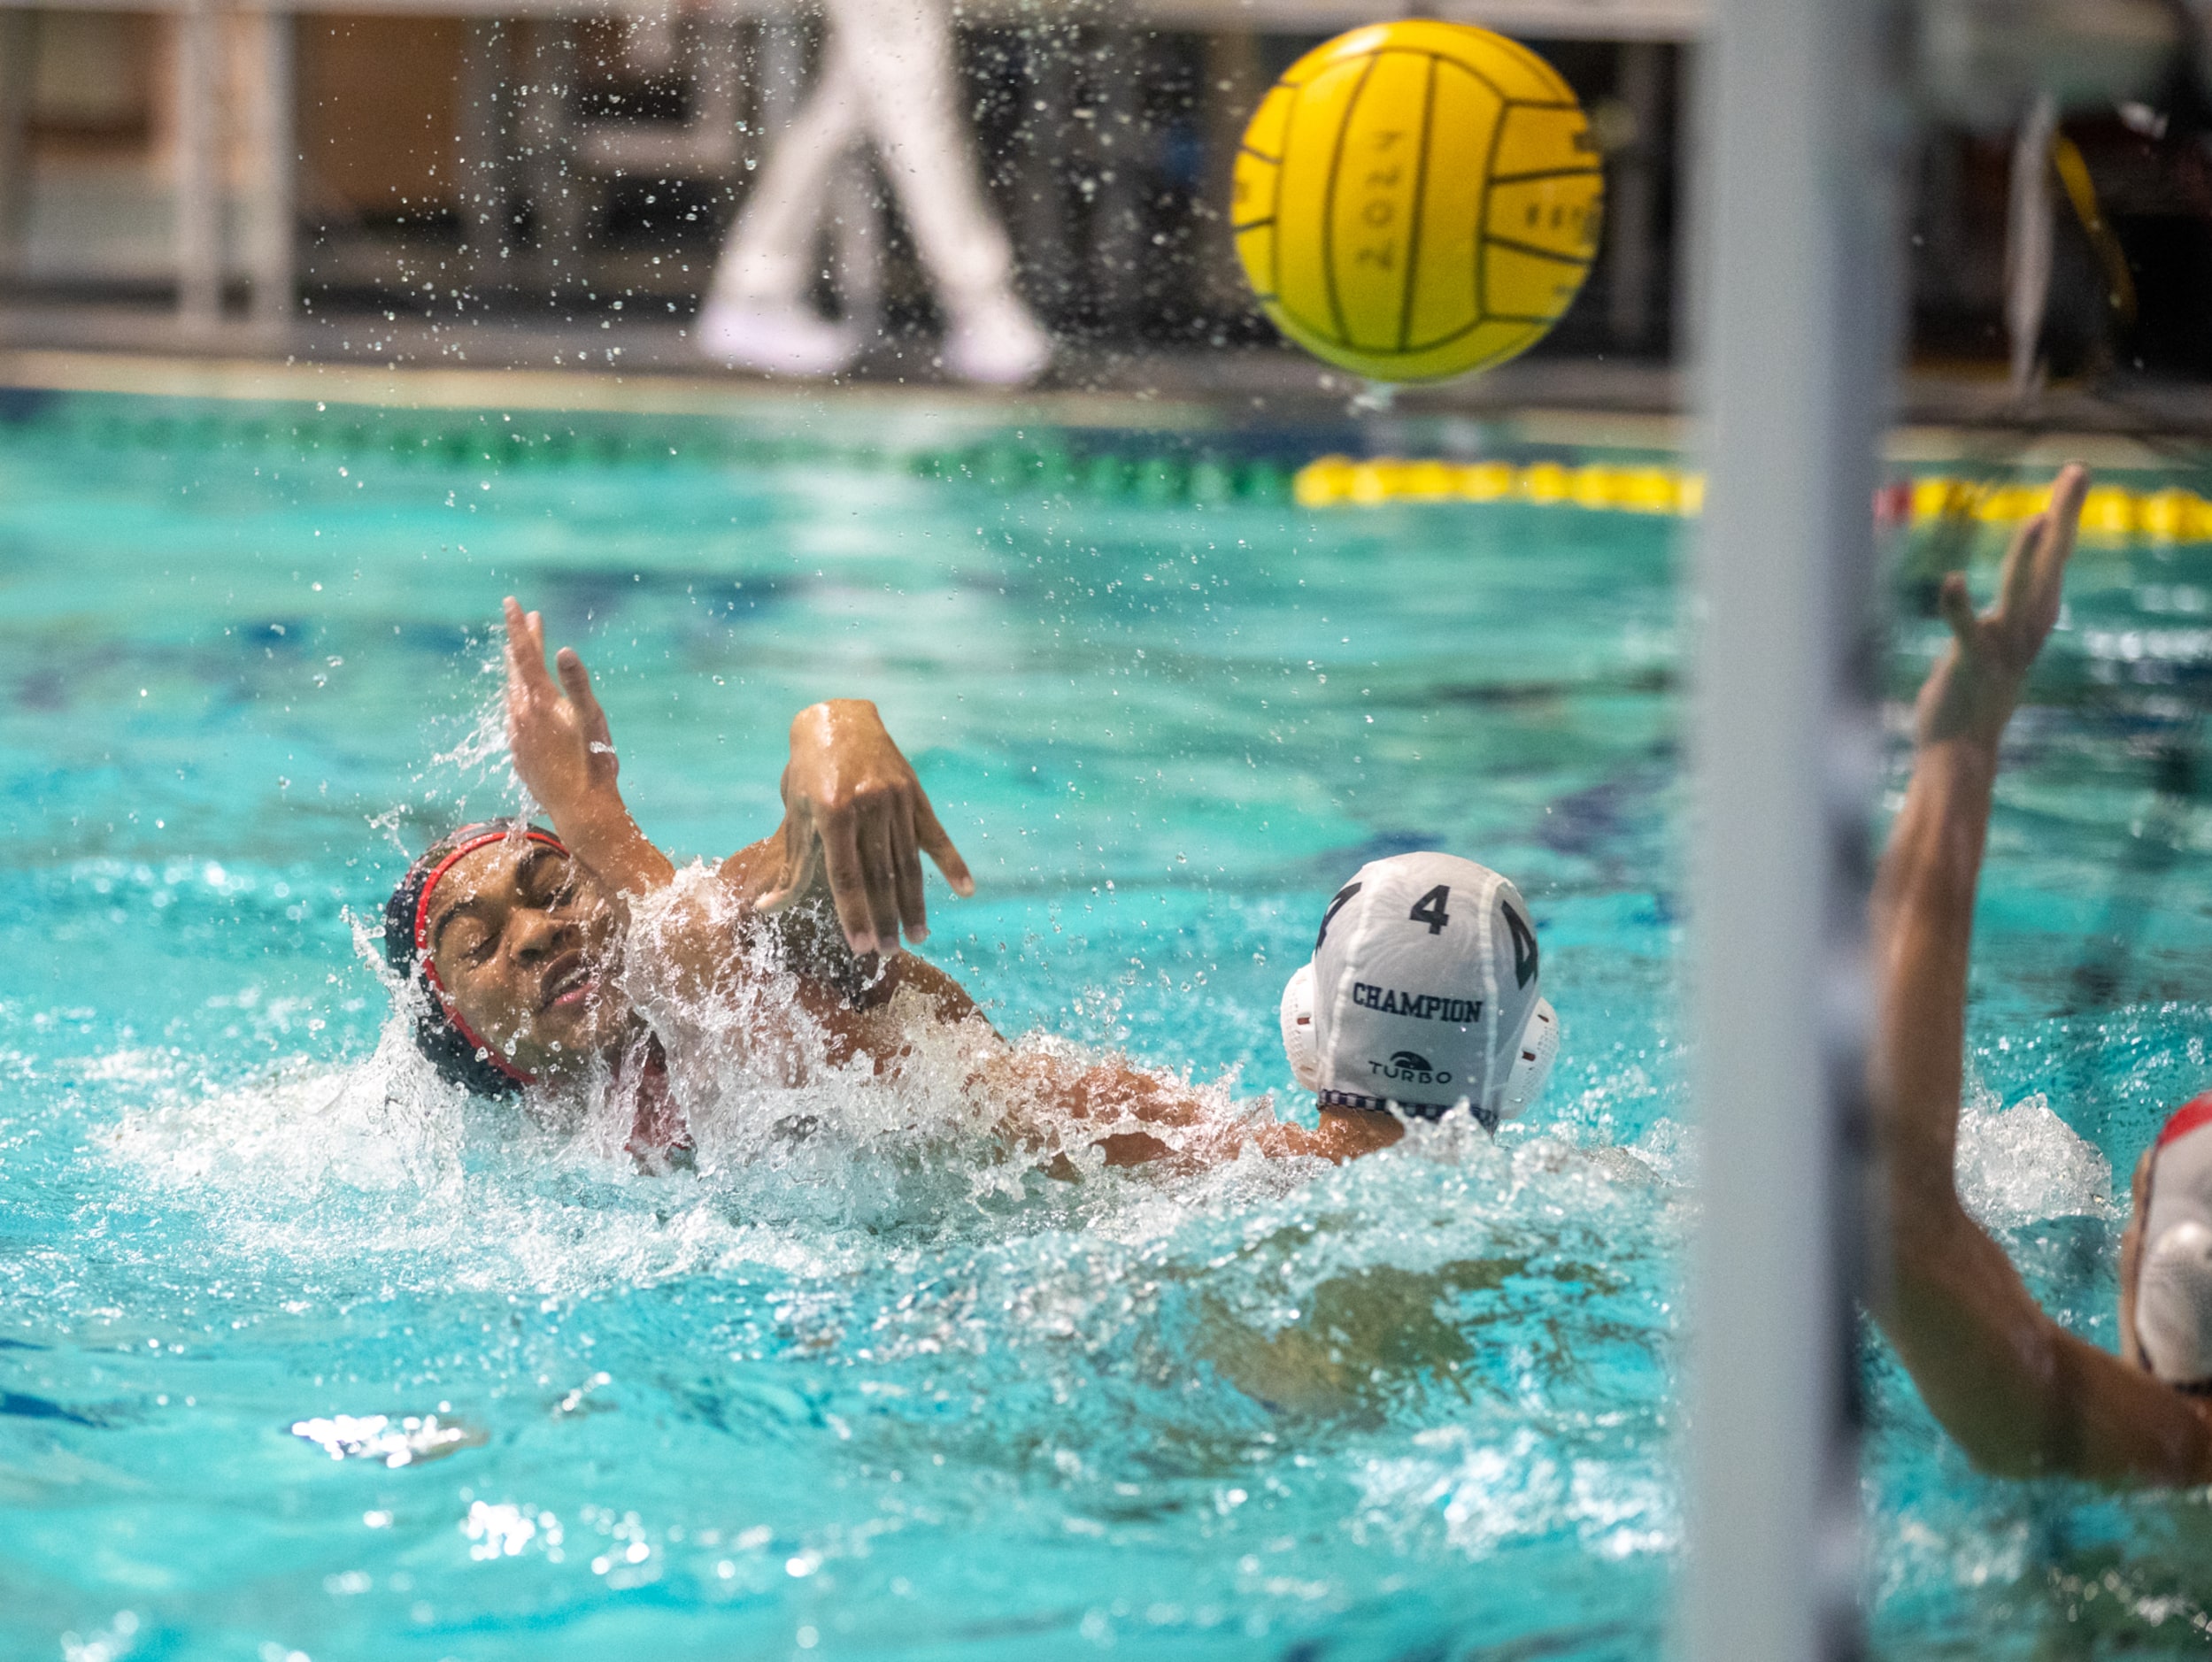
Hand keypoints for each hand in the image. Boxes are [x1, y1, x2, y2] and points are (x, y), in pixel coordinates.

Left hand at [502, 596, 616, 815]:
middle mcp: (521, 715)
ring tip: (523, 656)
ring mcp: (517, 735)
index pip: (524, 653)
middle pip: (516, 669)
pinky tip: (527, 703)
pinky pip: (515, 716)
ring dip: (519, 671)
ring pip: (513, 693)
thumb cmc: (593, 761)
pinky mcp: (519, 753)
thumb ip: (577, 682)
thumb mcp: (591, 717)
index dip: (519, 626)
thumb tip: (563, 650)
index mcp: (539, 701)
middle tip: (528, 618)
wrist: (580, 808)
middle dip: (522, 641)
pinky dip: (520, 698)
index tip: (511, 602)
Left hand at [758, 700, 974, 954]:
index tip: (862, 948)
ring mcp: (896, 799)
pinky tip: (966, 890)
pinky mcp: (915, 793)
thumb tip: (765, 910)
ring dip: (913, 903)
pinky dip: (952, 862)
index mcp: (832, 813)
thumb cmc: (808, 773)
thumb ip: (790, 867)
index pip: (845, 876)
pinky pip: (936, 834)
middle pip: (879, 875)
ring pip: (907, 862)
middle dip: (885, 918)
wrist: (839, 719)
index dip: (854, 914)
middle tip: (890, 953)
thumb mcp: (795, 816)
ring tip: (918, 936)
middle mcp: (867, 806)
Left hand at [1916, 464, 2087, 749]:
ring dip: (2029, 558)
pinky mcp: (1972, 666)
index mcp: (2031, 621)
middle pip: (2050, 564)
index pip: (2052, 560)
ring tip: (2038, 518)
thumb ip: (2009, 621)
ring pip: (2020, 595)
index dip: (2062, 518)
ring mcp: (2003, 648)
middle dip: (2063, 516)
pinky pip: (1968, 632)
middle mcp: (2025, 630)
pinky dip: (1959, 608)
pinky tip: (1952, 580)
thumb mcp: (1998, 650)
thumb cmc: (1973, 700)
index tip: (2073, 477)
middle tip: (2079, 470)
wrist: (1961, 754)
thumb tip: (2023, 599)